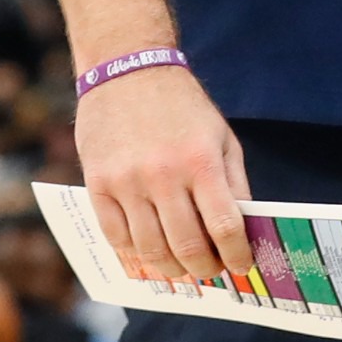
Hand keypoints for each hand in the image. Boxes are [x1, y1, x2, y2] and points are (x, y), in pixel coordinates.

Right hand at [76, 66, 254, 282]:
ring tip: (183, 267)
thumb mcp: (221, 135)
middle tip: (211, 271)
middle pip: (186, 246)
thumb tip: (243, 231)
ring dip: (171, 269)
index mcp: (201, 160)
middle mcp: (164, 175)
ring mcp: (128, 182)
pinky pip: (117, 238)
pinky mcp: (98, 185)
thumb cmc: (182, 105)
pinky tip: (149, 254)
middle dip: (204, 269)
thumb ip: (233, 183)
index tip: (242, 266)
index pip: (224, 226)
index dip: (236, 255)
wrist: (127, 70)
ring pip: (151, 250)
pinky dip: (135, 255)